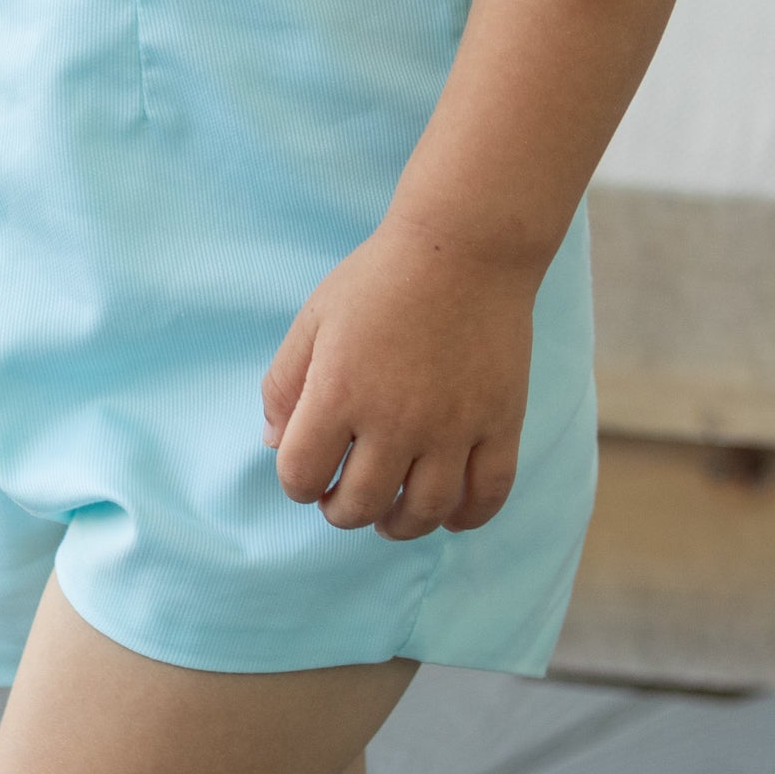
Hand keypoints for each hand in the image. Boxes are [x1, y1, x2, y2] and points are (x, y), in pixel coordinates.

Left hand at [258, 215, 538, 538]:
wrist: (463, 248)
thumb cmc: (379, 280)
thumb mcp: (313, 320)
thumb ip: (285, 383)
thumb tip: (274, 443)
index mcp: (339, 393)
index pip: (302, 475)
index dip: (296, 484)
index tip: (306, 474)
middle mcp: (395, 420)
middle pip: (360, 506)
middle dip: (340, 511)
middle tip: (341, 499)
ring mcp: (452, 427)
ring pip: (423, 512)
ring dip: (397, 525)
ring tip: (388, 517)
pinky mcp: (500, 423)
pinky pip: (487, 495)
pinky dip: (466, 517)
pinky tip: (447, 513)